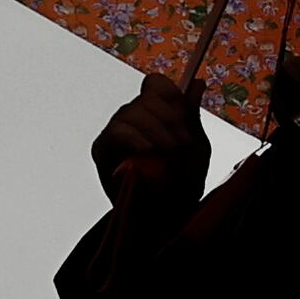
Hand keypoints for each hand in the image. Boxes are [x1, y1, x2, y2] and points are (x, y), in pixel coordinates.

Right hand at [92, 76, 204, 219]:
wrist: (165, 216)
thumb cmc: (181, 183)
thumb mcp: (195, 147)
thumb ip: (191, 115)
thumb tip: (197, 81)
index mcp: (155, 112)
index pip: (155, 84)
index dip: (169, 91)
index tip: (184, 109)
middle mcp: (133, 116)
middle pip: (146, 98)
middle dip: (170, 119)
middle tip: (183, 143)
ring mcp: (116, 131)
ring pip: (132, 112)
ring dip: (156, 131)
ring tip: (171, 153)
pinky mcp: (102, 149)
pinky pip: (117, 132)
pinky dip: (135, 139)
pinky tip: (149, 151)